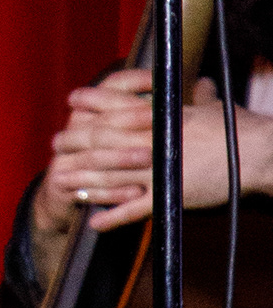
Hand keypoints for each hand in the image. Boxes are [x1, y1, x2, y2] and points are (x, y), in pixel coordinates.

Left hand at [27, 68, 272, 285]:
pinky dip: (112, 217)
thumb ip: (200, 99)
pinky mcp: (170, 195)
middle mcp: (154, 141)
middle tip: (55, 145)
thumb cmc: (240, 129)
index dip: (92, 102)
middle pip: (103, 140)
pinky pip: (134, 209)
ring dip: (82, 179)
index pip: (118, 105)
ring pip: (110, 175)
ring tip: (59, 181)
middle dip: (75, 142)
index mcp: (163, 116)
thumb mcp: (215, 108)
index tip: (72, 101)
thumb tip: (201, 84)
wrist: (259, 153)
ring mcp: (159, 169)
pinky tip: (93, 223)